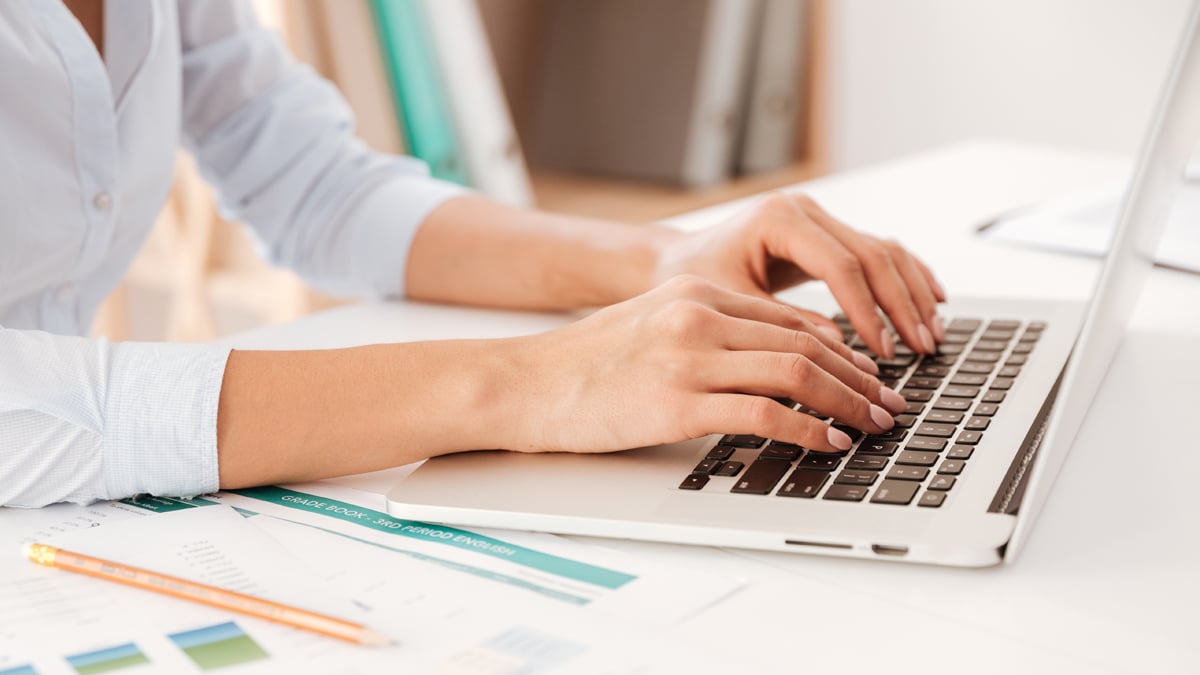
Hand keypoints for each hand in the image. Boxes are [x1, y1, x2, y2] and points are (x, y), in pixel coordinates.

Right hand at [499, 276, 907, 454]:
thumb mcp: (651, 326)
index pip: (790, 317)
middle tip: (888, 404)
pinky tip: (827, 443)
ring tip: (873, 425)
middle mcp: (698, 316)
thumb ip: (708, 332)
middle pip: (805, 342)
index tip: (867, 375)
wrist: (525, 384)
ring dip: (845, 402)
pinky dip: (806, 430)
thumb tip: (770, 359)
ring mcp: (688, 359)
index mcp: (696, 293)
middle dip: (858, 377)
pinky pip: (762, 415)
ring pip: (795, 373)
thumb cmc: (584, 364)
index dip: (841, 349)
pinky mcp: (677, 404)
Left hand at [654, 192, 946, 357]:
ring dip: (913, 293)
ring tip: (931, 335)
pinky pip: (878, 252)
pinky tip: (932, 302)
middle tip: (922, 347)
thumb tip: (841, 351)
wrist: (675, 261)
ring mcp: (820, 219)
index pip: (840, 264)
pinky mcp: (828, 234)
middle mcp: (805, 211)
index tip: (884, 348)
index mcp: (779, 219)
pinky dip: (907, 278)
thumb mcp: (733, 305)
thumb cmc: (694, 280)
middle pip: (872, 255)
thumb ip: (785, 324)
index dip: (867, 309)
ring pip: (884, 251)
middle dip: (901, 304)